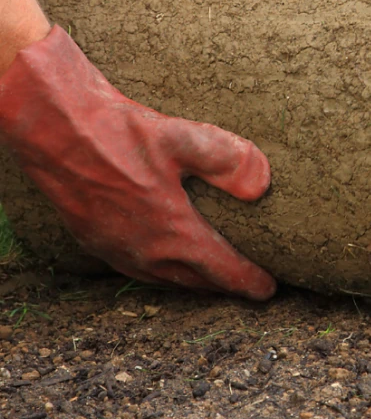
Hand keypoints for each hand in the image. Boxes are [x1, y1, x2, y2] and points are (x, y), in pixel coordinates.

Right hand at [0, 26, 275, 300]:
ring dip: (193, 282)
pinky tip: (167, 260)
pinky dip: (162, 272)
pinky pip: (138, 269)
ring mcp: (116, 250)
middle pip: (195, 282)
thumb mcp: (183, 137)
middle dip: (225, 286)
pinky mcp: (94, 241)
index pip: (221, 270)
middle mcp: (144, 252)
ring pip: (165, 280)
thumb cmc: (118, 131)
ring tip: (214, 278)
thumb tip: (262, 185)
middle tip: (249, 285)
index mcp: (171, 232)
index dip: (249, 282)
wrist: (53, 129)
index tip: (269, 289)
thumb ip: (229, 160)